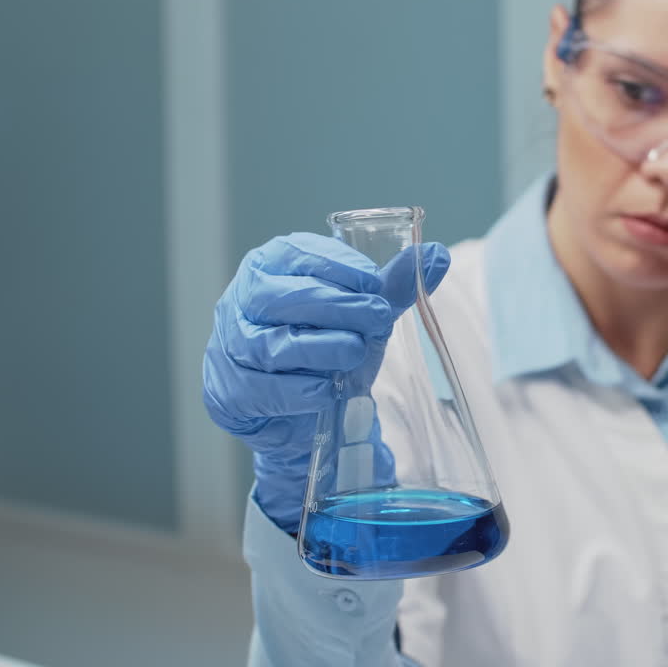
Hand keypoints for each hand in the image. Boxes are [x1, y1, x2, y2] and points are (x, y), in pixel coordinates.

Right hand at [203, 232, 449, 531]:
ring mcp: (230, 348)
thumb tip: (438, 254)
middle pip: (280, 297)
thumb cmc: (326, 349)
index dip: (337, 267)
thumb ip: (393, 286)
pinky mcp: (230, 392)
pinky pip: (263, 390)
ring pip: (270, 344)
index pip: (296, 254)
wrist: (299, 413)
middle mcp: (242, 302)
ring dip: (320, 349)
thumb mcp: (360, 315)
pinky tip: (327, 391)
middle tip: (378, 318)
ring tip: (356, 353)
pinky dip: (299, 391)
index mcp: (269, 267)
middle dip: (335, 307)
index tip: (374, 283)